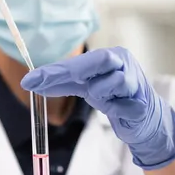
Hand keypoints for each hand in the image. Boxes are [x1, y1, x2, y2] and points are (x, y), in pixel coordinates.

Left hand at [21, 47, 174, 169]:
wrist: (144, 118)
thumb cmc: (114, 96)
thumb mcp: (86, 87)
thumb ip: (62, 83)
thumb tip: (30, 82)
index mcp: (110, 56)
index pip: (78, 61)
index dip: (53, 71)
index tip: (29, 80)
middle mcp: (124, 63)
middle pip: (100, 59)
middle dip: (75, 70)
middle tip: (54, 82)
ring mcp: (136, 82)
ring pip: (111, 83)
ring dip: (100, 94)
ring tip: (105, 99)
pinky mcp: (141, 104)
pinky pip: (119, 107)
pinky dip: (114, 110)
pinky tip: (119, 110)